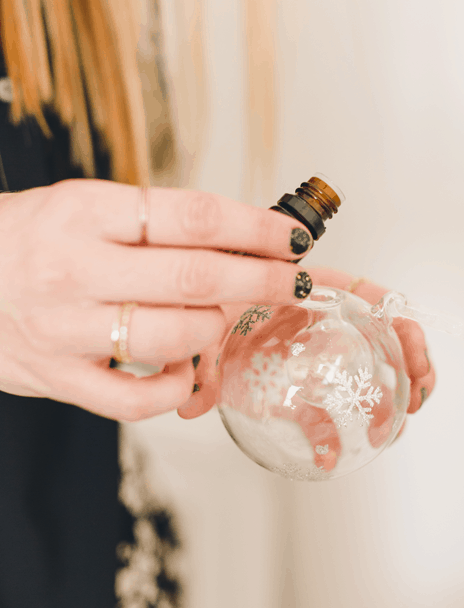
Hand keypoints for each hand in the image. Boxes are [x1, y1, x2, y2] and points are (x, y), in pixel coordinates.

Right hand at [0, 180, 313, 419]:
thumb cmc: (27, 240)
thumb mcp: (81, 207)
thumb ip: (151, 224)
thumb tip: (240, 240)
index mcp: (83, 212)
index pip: (192, 217)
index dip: (255, 229)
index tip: (291, 238)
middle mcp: (73, 268)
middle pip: (193, 277)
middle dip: (260, 281)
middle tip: (291, 281)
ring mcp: (62, 328)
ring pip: (170, 338)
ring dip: (214, 330)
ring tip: (220, 317)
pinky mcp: (55, 377)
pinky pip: (133, 399)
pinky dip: (174, 387)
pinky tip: (183, 370)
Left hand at [179, 267, 435, 449]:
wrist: (186, 309)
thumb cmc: (205, 298)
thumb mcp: (206, 319)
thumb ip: (203, 356)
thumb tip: (194, 401)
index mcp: (310, 289)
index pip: (371, 296)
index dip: (401, 321)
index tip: (413, 350)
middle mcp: (321, 318)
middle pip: (383, 336)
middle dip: (410, 365)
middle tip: (415, 398)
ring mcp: (313, 353)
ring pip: (362, 373)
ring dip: (387, 400)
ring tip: (393, 429)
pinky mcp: (296, 384)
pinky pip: (326, 406)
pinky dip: (334, 432)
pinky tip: (330, 455)